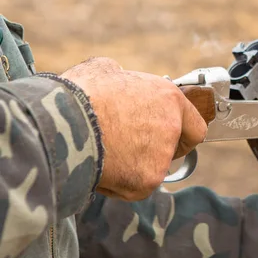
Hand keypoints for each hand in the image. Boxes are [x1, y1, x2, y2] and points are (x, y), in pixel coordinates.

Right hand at [61, 57, 206, 200]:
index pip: (195, 125)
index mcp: (168, 98)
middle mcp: (171, 127)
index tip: (171, 135)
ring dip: (134, 165)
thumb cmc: (79, 94)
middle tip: (131, 145)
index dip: (181, 132)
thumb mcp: (103, 70)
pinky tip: (100, 165)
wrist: (62, 123)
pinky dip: (119, 182)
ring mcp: (161, 157)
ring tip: (105, 151)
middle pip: (175, 148)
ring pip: (151, 168)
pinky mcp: (145, 181)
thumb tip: (115, 77)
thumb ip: (122, 78)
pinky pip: (134, 186)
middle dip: (157, 150)